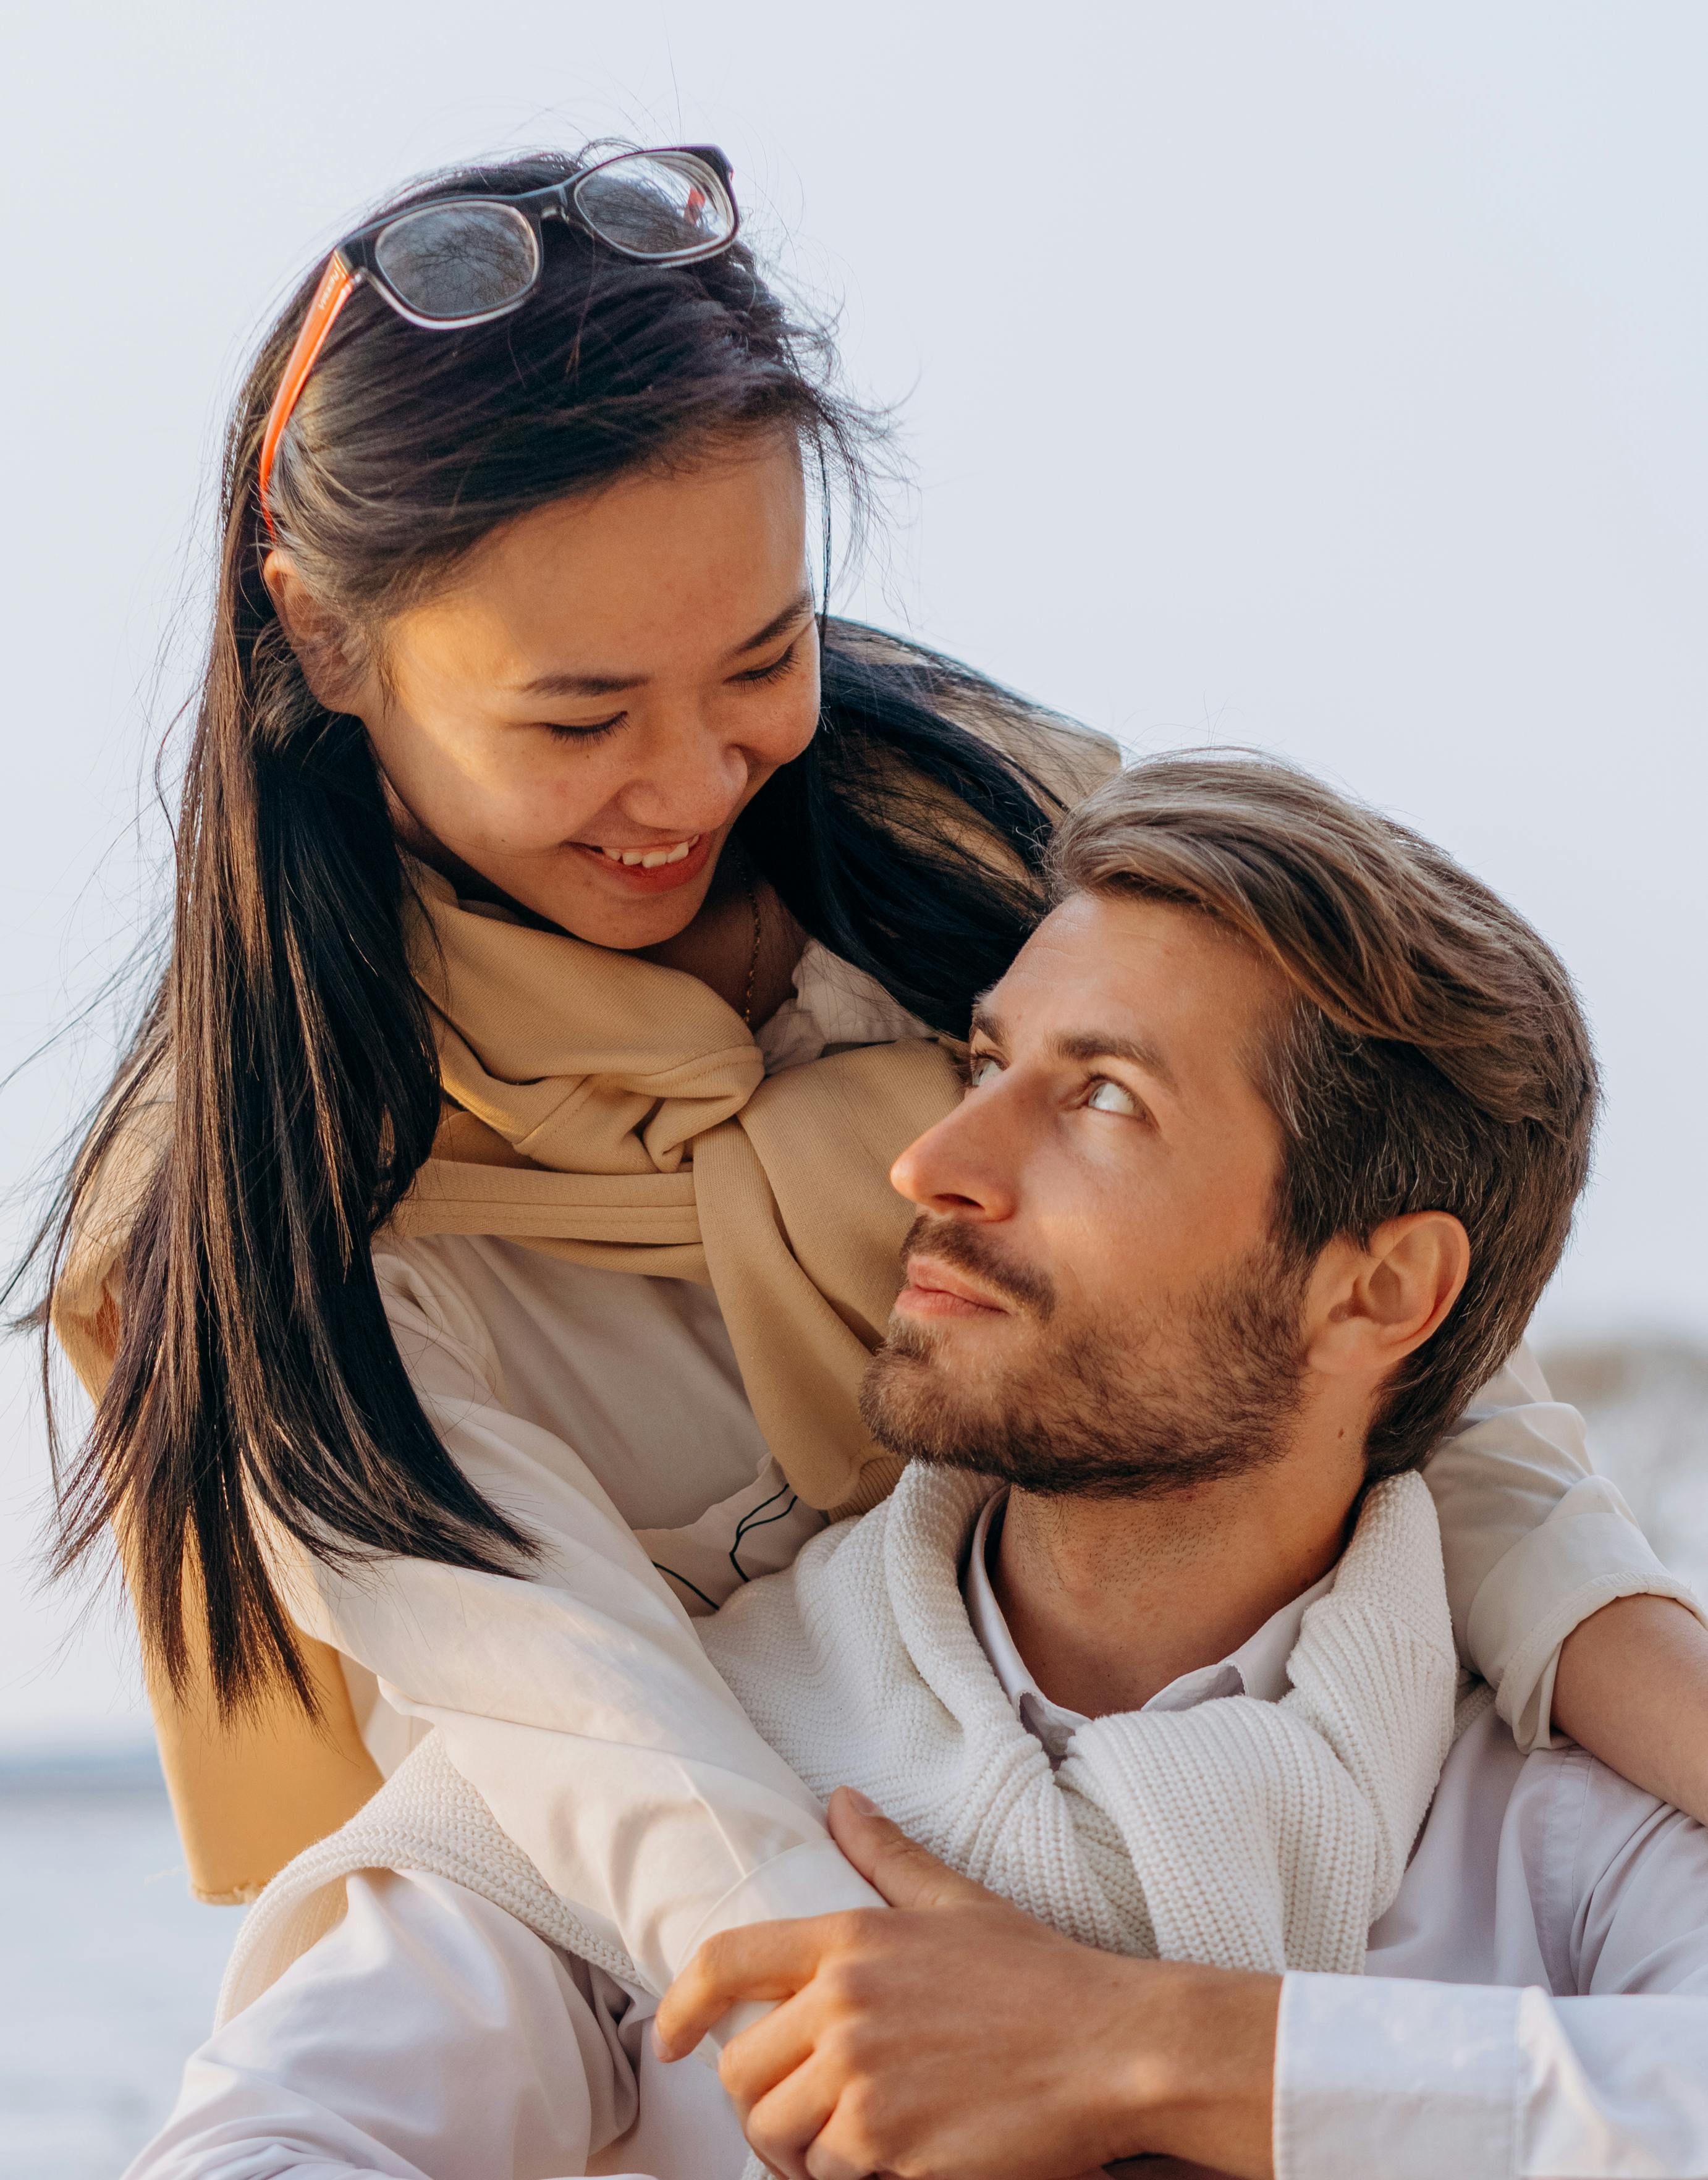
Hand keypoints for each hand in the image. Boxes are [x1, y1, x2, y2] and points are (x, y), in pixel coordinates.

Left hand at [654, 1787, 1278, 2179]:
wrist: (1111, 2049)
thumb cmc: (1039, 1976)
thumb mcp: (954, 1903)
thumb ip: (886, 1856)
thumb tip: (839, 1801)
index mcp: (850, 1939)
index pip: (724, 1964)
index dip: (680, 2006)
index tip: (671, 2040)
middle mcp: (842, 2006)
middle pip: (741, 2074)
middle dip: (762, 2102)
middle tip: (806, 2113)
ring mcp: (862, 2081)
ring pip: (778, 2136)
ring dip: (805, 2149)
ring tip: (856, 2140)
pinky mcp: (888, 2149)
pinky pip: (829, 2178)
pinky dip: (849, 2179)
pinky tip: (895, 2160)